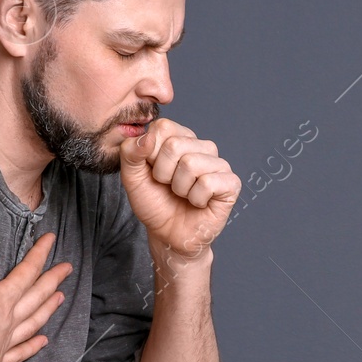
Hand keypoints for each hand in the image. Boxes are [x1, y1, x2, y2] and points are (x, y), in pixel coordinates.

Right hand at [0, 224, 72, 361]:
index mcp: (2, 302)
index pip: (25, 272)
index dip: (39, 254)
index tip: (52, 239)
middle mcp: (10, 320)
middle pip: (36, 295)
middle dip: (52, 279)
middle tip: (68, 268)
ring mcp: (7, 342)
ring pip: (34, 321)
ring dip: (48, 308)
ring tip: (61, 298)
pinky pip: (21, 351)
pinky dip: (33, 346)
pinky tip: (43, 342)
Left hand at [119, 119, 240, 258]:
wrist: (168, 235)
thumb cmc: (154, 204)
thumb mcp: (132, 177)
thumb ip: (130, 153)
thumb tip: (147, 137)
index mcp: (180, 138)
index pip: (163, 127)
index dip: (151, 153)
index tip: (154, 171)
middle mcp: (202, 146)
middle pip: (174, 145)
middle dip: (163, 173)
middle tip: (169, 186)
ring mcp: (219, 164)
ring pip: (190, 164)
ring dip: (180, 188)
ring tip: (184, 194)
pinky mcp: (231, 182)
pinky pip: (207, 183)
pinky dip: (196, 199)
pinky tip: (198, 203)